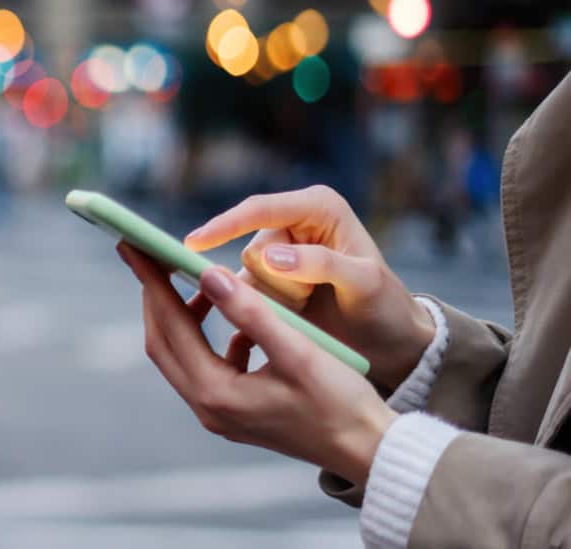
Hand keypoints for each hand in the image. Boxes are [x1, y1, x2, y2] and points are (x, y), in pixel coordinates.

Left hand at [119, 243, 396, 485]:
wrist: (368, 451)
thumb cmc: (340, 402)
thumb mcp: (298, 351)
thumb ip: (251, 312)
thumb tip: (207, 274)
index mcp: (217, 393)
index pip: (169, 326)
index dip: (152, 282)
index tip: (134, 245)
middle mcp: (209, 407)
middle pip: (164, 341)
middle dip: (155, 296)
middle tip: (149, 254)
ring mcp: (219, 413)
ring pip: (182, 353)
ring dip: (183, 315)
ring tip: (196, 279)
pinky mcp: (235, 411)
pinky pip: (208, 364)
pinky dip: (211, 336)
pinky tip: (236, 318)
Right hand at [184, 185, 434, 390]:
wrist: (389, 343)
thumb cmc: (385, 306)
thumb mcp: (363, 283)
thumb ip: (319, 264)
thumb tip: (268, 257)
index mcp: (318, 207)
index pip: (260, 210)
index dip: (225, 226)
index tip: (193, 244)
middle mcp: (293, 223)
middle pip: (249, 251)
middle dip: (275, 282)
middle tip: (311, 296)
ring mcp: (278, 253)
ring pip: (243, 278)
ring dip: (273, 300)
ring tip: (309, 305)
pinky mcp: (269, 281)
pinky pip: (244, 295)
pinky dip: (263, 311)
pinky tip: (293, 316)